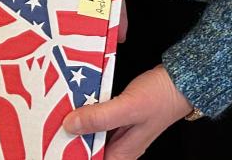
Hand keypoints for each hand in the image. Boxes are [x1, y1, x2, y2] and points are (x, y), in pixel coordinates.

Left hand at [63, 64, 191, 158]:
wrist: (181, 80)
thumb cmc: (160, 96)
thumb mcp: (128, 106)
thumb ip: (100, 117)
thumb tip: (70, 125)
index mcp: (122, 154)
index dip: (70, 155)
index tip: (51, 143)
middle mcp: (120, 148)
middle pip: (87, 150)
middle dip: (70, 139)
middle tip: (51, 123)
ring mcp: (120, 133)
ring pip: (90, 135)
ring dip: (76, 125)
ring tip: (58, 112)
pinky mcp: (119, 118)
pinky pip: (97, 120)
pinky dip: (86, 113)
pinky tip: (76, 102)